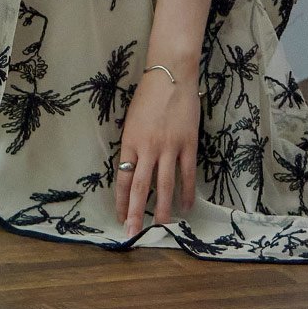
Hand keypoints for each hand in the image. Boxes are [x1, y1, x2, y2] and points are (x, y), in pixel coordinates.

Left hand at [114, 67, 199, 237]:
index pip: (122, 177)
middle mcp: (148, 147)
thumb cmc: (148, 95)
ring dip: (162, 208)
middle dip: (135, 213)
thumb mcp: (132, 120)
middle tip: (132, 233)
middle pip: (140, 187)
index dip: (120, 200)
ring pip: (164, 185)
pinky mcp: (188, 144)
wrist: (171, 75)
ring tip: (160, 227)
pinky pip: (187, 174)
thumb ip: (133, 145)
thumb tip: (131, 169)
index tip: (120, 216)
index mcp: (130, 140)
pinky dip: (186, 192)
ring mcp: (169, 147)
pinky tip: (186, 206)